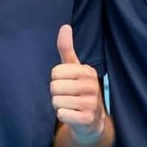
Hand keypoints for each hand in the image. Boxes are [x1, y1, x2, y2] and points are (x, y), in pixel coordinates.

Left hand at [50, 25, 105, 143]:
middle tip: (68, 96)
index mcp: (87, 71)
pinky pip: (62, 114)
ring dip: (59, 105)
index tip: (67, 83)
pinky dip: (63, 116)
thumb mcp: (74, 68)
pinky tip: (73, 115)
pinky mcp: (87, 119)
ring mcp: (91, 103)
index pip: (55, 72)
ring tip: (71, 106)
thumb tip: (65, 26)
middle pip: (54, 87)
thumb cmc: (79, 90)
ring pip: (56, 102)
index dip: (56, 80)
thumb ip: (67, 49)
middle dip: (56, 94)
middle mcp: (92, 86)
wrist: (93, 120)